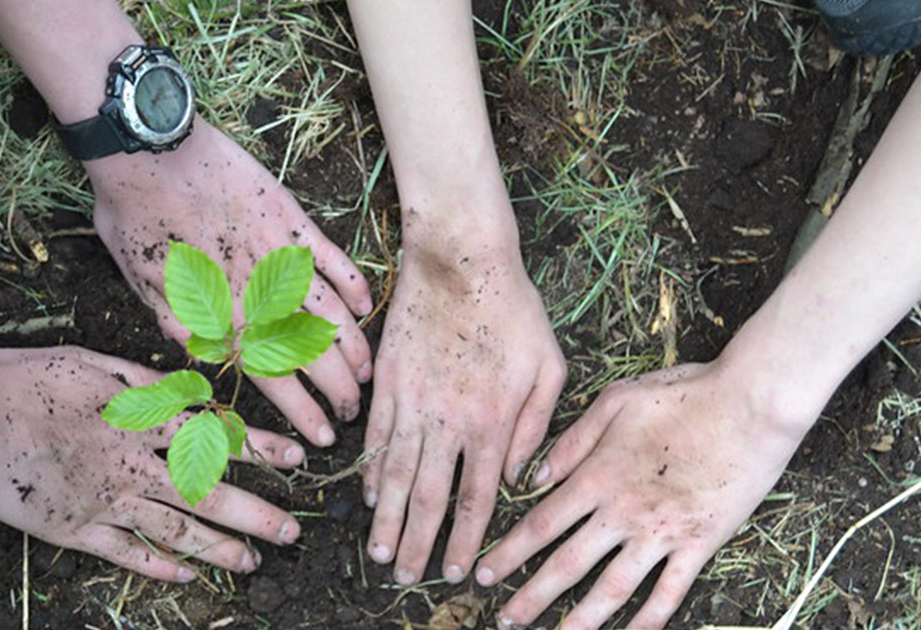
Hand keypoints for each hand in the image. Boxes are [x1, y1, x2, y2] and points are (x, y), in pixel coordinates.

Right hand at [0, 346, 305, 580]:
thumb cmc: (27, 379)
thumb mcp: (92, 362)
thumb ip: (142, 378)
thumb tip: (187, 385)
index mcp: (141, 420)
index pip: (215, 436)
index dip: (259, 448)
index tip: (296, 460)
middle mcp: (134, 465)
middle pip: (206, 494)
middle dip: (255, 515)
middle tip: (291, 534)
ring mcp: (107, 501)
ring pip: (175, 530)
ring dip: (217, 549)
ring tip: (252, 565)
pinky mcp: (75, 529)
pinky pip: (125, 552)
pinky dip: (157, 566)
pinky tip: (185, 577)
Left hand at [87, 119, 373, 446]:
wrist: (147, 150)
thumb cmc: (134, 217)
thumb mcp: (144, 286)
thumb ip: (180, 328)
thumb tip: (207, 368)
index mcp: (220, 316)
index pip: (273, 379)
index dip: (303, 413)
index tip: (321, 438)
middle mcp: (257, 293)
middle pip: (311, 354)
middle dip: (339, 391)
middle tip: (354, 413)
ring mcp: (280, 255)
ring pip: (330, 314)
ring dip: (354, 348)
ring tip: (369, 374)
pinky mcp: (291, 218)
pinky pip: (333, 258)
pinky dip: (354, 284)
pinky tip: (366, 307)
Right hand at [364, 248, 565, 584]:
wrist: (461, 260)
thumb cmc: (514, 309)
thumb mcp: (550, 366)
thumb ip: (537, 426)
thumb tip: (519, 474)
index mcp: (494, 421)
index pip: (477, 496)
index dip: (466, 539)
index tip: (459, 572)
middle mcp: (450, 421)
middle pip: (431, 497)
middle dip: (419, 543)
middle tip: (406, 577)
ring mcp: (413, 402)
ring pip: (398, 474)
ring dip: (388, 519)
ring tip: (379, 553)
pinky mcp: (388, 381)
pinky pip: (377, 436)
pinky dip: (372, 470)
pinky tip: (370, 496)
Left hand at [475, 363, 810, 628]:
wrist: (750, 404)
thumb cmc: (683, 393)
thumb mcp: (616, 400)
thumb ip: (572, 440)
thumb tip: (535, 476)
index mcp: (598, 475)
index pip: (540, 523)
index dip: (508, 553)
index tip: (485, 573)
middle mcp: (622, 511)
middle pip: (566, 563)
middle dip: (531, 597)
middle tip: (504, 620)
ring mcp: (662, 532)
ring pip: (612, 588)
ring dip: (580, 620)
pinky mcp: (700, 543)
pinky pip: (670, 592)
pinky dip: (648, 621)